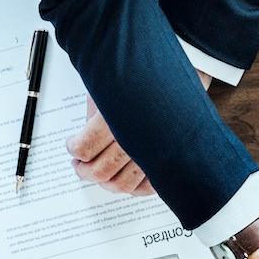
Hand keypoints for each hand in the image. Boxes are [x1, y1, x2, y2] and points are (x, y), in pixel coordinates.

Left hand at [67, 70, 213, 195]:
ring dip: (105, 182)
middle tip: (79, 165)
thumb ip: (96, 115)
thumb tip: (83, 139)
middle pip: (101, 172)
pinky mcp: (168, 162)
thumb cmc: (146, 76)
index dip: (74, 149)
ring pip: (122, 185)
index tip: (72, 145)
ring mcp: (154, 155)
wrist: (186, 70)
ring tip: (99, 172)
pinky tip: (124, 177)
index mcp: (118, 119)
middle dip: (85, 171)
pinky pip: (147, 188)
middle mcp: (137, 141)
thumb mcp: (111, 87)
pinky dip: (133, 188)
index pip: (85, 148)